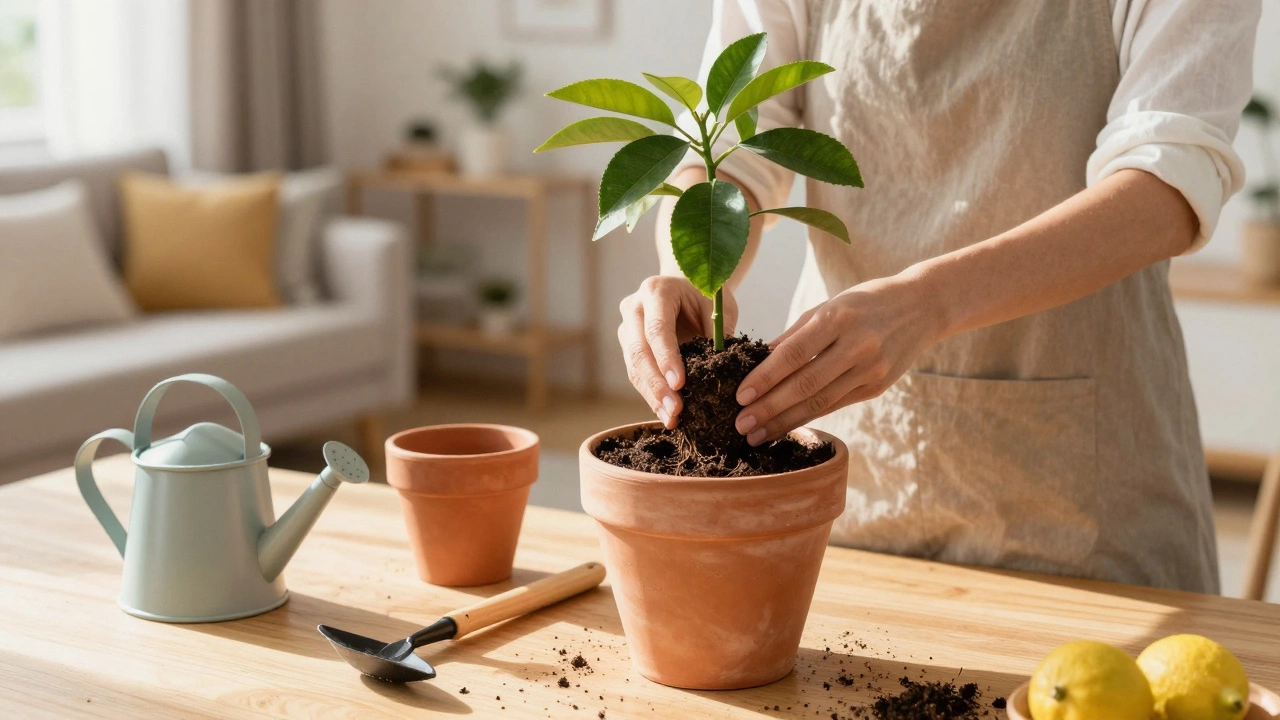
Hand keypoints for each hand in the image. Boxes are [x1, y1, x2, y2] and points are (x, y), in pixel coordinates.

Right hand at [618, 275, 737, 427]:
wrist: (684, 288)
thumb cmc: (704, 296)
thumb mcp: (718, 307)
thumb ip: (719, 334)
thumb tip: (724, 369)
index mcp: (656, 292)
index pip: (657, 328)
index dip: (666, 358)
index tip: (680, 384)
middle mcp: (634, 308)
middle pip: (639, 351)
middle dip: (657, 385)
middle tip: (675, 410)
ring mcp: (627, 329)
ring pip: (634, 367)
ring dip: (652, 396)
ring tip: (672, 419)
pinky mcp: (628, 348)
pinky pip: (637, 375)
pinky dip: (651, 396)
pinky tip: (666, 414)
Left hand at [733, 273, 943, 444]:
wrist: (923, 307)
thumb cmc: (865, 303)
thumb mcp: (830, 306)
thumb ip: (795, 334)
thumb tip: (758, 361)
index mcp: (839, 317)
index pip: (794, 353)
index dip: (765, 377)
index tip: (740, 395)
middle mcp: (858, 345)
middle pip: (806, 384)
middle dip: (769, 408)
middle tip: (740, 424)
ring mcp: (871, 369)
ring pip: (820, 402)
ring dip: (785, 421)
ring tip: (756, 435)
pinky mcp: (878, 387)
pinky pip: (836, 405)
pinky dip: (808, 418)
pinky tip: (786, 426)